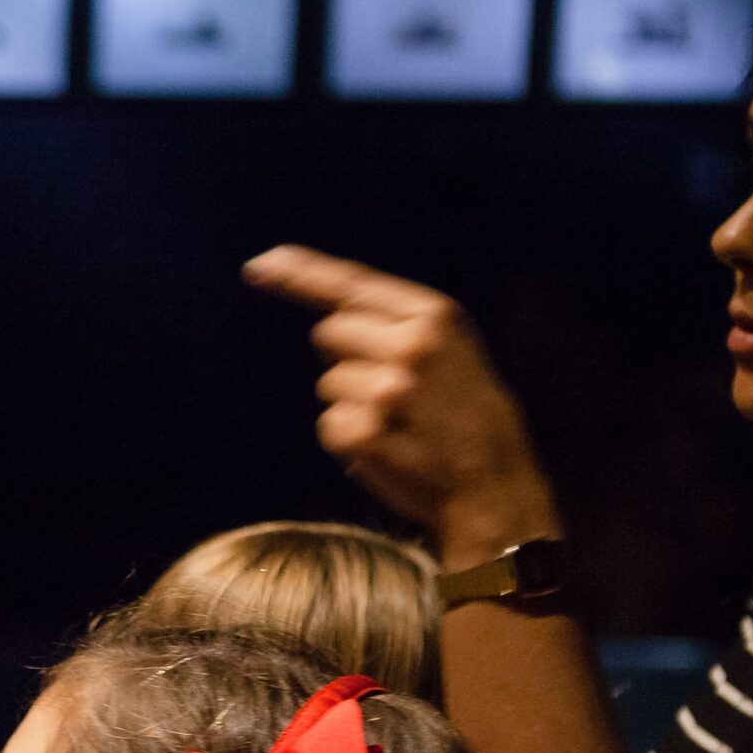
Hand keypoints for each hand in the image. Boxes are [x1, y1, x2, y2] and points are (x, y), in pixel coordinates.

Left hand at [244, 245, 559, 559]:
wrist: (495, 486)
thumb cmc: (467, 416)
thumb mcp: (452, 351)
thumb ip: (397, 326)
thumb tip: (327, 320)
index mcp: (435, 316)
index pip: (351, 284)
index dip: (299, 273)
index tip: (257, 266)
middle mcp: (410, 345)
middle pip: (329, 333)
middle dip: (346, 358)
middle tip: (392, 391)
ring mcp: (386, 389)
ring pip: (328, 383)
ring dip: (351, 404)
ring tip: (400, 424)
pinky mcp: (365, 431)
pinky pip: (328, 425)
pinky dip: (347, 440)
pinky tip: (388, 449)